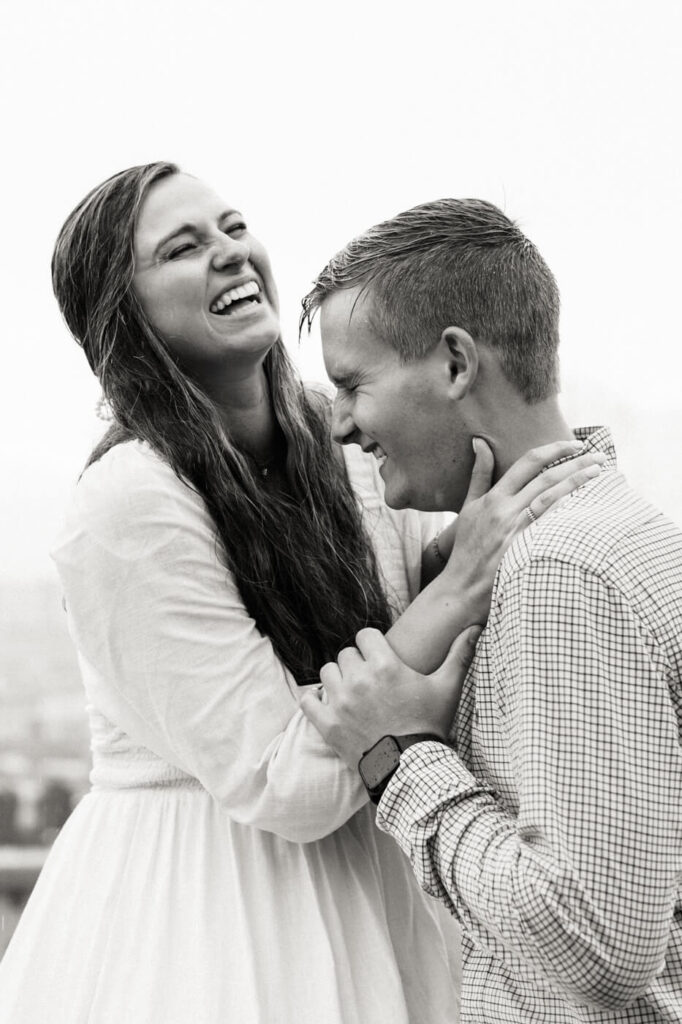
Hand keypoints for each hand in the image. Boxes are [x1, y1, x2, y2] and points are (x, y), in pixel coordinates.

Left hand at [300, 625, 481, 767]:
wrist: (412, 771)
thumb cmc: (430, 727)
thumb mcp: (448, 689)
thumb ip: (459, 655)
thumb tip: (475, 627)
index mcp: (385, 665)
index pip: (365, 635)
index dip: (373, 645)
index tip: (380, 658)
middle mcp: (359, 679)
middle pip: (346, 654)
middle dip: (357, 664)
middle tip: (370, 681)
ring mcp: (340, 702)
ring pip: (328, 673)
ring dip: (338, 680)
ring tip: (353, 695)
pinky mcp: (327, 724)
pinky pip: (309, 700)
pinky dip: (315, 702)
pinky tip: (329, 707)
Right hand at [438, 438, 605, 620]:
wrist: (461, 587)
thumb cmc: (466, 547)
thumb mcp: (469, 507)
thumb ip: (478, 474)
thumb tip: (480, 441)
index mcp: (493, 498)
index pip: (528, 462)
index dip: (554, 449)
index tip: (575, 444)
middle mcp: (505, 511)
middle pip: (547, 478)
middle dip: (575, 462)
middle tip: (598, 454)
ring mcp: (516, 531)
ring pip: (553, 498)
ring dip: (579, 481)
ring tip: (599, 470)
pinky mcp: (524, 551)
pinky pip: (551, 526)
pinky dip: (569, 511)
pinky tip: (588, 502)